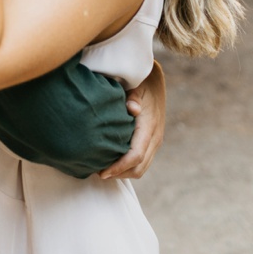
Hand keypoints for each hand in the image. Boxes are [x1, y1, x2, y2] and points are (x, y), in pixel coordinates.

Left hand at [98, 60, 165, 178]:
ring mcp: (155, 140)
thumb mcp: (136, 85)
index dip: (119, 167)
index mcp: (149, 126)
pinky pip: (142, 161)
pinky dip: (128, 166)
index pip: (135, 156)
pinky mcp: (151, 141)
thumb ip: (133, 97)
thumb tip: (132, 108)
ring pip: (142, 168)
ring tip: (102, 170)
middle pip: (139, 167)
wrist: (154, 79)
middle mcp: (155, 137)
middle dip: (119, 174)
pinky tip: (112, 162)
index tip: (102, 172)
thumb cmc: (140, 81)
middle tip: (97, 173)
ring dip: (123, 172)